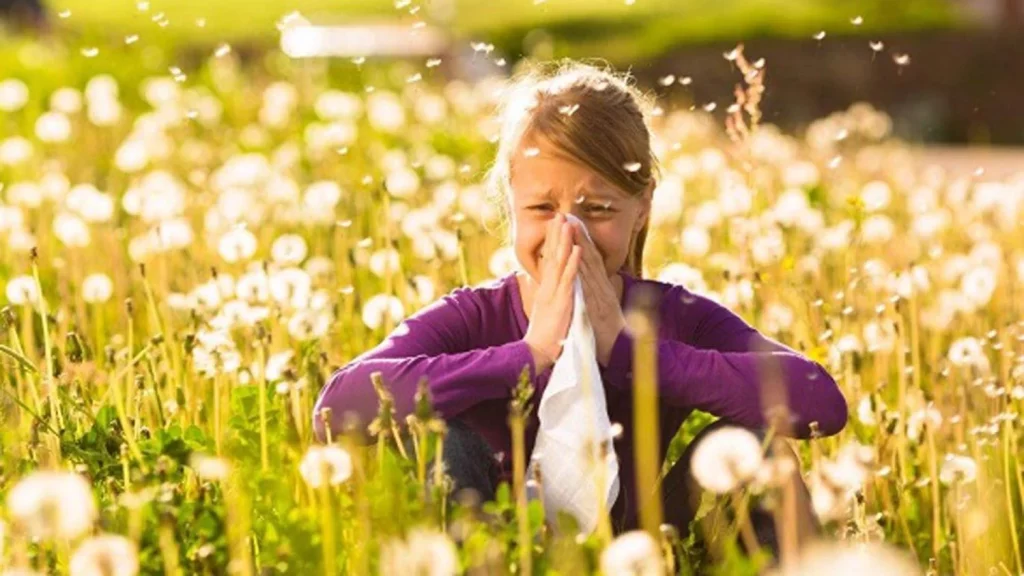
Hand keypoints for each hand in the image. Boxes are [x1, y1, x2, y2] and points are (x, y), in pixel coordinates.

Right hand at [523, 213, 582, 371]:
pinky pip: (569, 279)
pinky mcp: (562, 301)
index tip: (556, 223)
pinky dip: (573, 263)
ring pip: (560, 262)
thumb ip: (548, 295)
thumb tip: (547, 285)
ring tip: (567, 223)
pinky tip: (577, 249)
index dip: (553, 241)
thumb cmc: (545, 334)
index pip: (549, 259)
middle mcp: (548, 287)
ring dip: (564, 242)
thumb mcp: (546, 310)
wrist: (538, 352)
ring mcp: (554, 293)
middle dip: (556, 234)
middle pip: (552, 255)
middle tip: (560, 214)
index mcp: (546, 288)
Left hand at [569, 220, 626, 366]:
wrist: (620, 351)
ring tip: (572, 229)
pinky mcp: (598, 308)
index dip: (581, 241)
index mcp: (601, 287)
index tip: (572, 223)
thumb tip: (593, 280)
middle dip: (580, 236)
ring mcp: (601, 296)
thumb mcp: (601, 307)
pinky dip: (584, 273)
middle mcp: (602, 287)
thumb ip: (596, 292)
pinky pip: (589, 288)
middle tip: (569, 216)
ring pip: (590, 268)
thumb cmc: (608, 331)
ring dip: (581, 247)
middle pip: (590, 258)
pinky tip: (578, 260)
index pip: (590, 259)